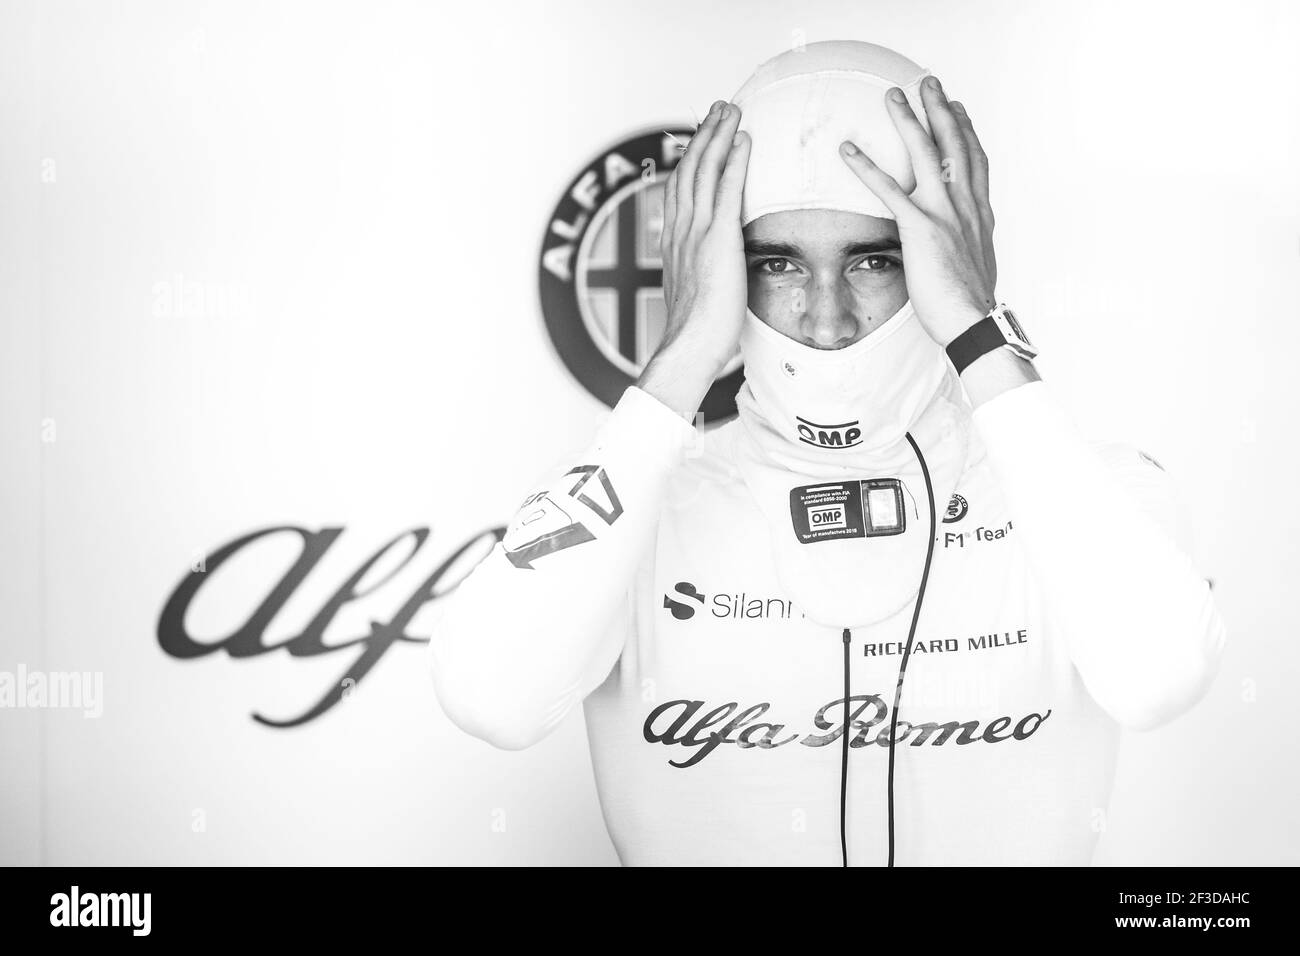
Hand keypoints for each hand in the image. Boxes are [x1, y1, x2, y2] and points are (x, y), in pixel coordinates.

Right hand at [656, 100, 751, 372]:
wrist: (690, 346)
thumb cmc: (696, 335)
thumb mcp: (696, 297)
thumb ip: (703, 279)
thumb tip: (716, 283)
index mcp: (674, 244)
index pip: (680, 191)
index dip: (690, 161)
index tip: (701, 140)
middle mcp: (680, 231)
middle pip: (689, 169)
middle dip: (704, 135)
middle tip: (719, 109)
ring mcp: (696, 232)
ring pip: (705, 170)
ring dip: (718, 135)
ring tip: (731, 111)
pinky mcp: (717, 239)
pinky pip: (726, 189)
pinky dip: (734, 160)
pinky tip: (744, 140)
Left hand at [838, 75, 996, 347]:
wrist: (972, 321)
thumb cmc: (970, 302)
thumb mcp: (975, 264)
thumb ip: (967, 242)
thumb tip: (962, 241)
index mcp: (979, 212)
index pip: (975, 159)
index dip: (966, 129)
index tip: (958, 107)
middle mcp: (965, 204)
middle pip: (954, 143)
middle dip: (939, 108)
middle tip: (927, 81)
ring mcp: (944, 213)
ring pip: (926, 153)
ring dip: (907, 120)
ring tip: (892, 96)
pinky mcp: (920, 228)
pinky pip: (888, 189)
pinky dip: (865, 167)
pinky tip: (847, 151)